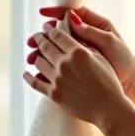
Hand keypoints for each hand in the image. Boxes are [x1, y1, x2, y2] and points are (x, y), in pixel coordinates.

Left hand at [23, 18, 134, 133]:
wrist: (108, 108)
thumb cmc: (108, 82)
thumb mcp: (100, 58)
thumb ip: (85, 45)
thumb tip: (73, 35)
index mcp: (78, 52)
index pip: (57, 35)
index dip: (50, 29)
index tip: (47, 27)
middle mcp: (65, 64)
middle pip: (45, 46)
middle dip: (40, 38)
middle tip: (38, 36)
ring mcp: (57, 79)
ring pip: (38, 62)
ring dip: (35, 55)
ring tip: (35, 53)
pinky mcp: (54, 94)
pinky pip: (35, 82)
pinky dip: (28, 77)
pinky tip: (26, 73)